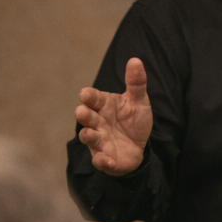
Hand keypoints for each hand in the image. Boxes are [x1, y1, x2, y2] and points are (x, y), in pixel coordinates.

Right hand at [75, 58, 152, 175]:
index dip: (89, 96)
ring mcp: (99, 140)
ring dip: (88, 136)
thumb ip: (136, 83)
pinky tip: (108, 161)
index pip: (92, 98)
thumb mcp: (138, 101)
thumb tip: (136, 60)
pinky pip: (100, 160)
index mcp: (103, 105)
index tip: (86, 95)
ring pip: (89, 137)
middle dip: (83, 115)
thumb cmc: (133, 120)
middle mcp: (97, 122)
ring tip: (89, 134)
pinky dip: (102, 161)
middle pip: (86, 117)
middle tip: (82, 112)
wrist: (139, 146)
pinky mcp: (105, 158)